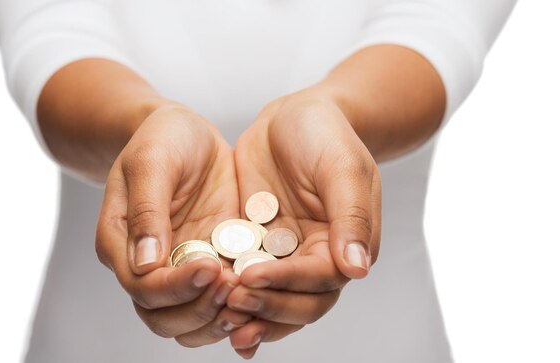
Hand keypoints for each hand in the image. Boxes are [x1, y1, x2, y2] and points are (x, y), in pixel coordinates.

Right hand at [95, 103, 250, 346]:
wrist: (187, 133)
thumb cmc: (162, 139)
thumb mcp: (153, 161)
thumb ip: (147, 210)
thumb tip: (145, 264)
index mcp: (121, 243)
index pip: (143, 288)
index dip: (176, 287)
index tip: (211, 267)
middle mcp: (148, 265)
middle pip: (164, 317)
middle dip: (200, 310)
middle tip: (234, 284)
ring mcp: (180, 268)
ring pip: (191, 322)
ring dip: (219, 318)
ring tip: (249, 297)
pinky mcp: (212, 263)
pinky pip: (220, 301)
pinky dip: (238, 306)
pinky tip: (261, 293)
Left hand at [229, 88, 381, 357]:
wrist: (293, 117)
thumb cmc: (325, 135)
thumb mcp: (342, 166)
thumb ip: (352, 215)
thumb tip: (357, 269)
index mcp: (344, 243)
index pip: (321, 280)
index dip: (288, 283)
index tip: (253, 278)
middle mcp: (316, 257)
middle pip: (298, 302)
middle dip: (267, 306)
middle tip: (231, 301)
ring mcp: (285, 255)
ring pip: (272, 299)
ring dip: (250, 313)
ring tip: (219, 320)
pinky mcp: (256, 248)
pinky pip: (246, 279)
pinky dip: (232, 295)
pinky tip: (210, 305)